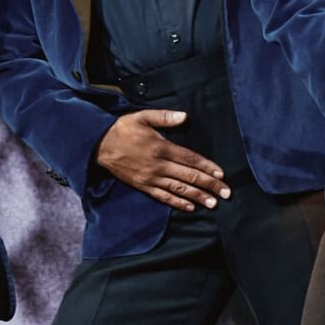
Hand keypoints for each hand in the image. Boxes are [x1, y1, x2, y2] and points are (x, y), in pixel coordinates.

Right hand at [93, 109, 230, 211]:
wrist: (98, 146)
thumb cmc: (122, 129)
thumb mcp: (141, 116)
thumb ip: (164, 117)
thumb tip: (184, 116)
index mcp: (161, 147)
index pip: (190, 158)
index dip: (207, 167)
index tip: (221, 174)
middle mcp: (158, 165)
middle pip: (189, 176)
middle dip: (209, 185)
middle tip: (226, 193)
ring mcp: (150, 178)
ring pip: (179, 189)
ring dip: (198, 197)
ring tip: (213, 203)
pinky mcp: (143, 186)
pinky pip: (163, 197)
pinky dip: (177, 203)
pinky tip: (190, 207)